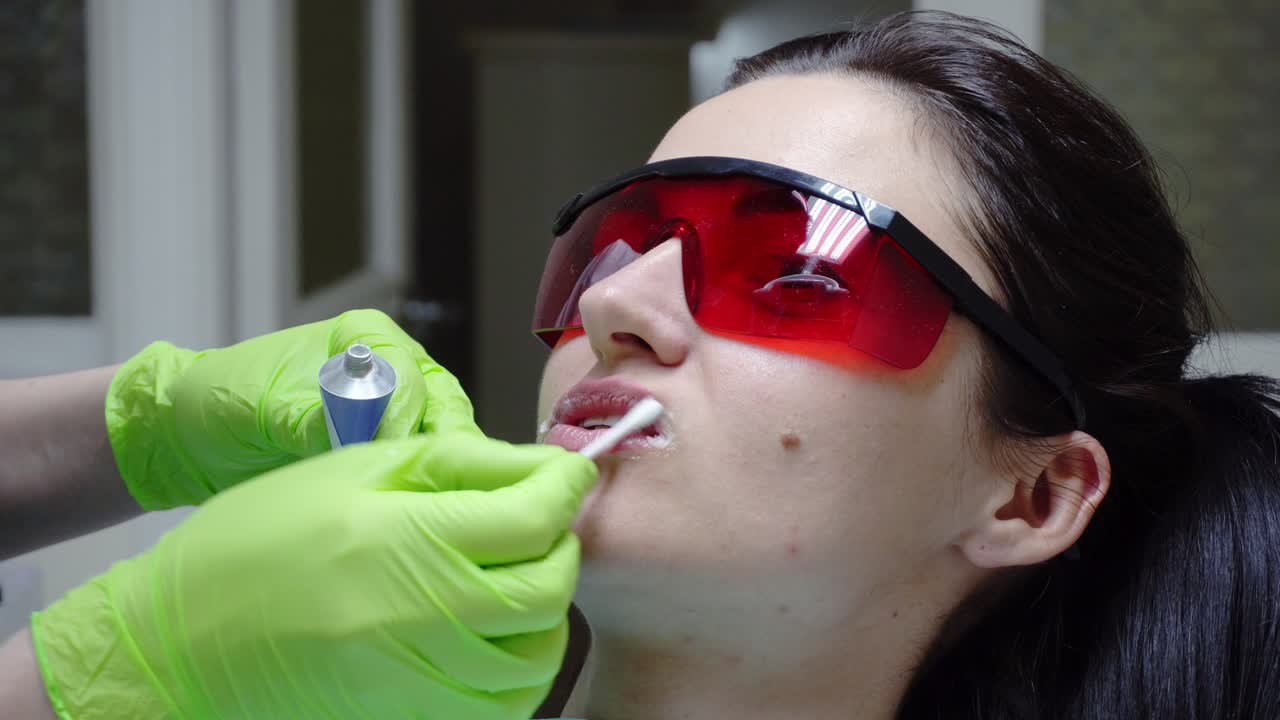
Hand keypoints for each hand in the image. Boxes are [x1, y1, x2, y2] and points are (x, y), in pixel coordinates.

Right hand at [31, 433, 596, 719]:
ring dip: (547, 607)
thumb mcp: (352, 472)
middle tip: (541, 519)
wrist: (179, 645)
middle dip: (562, 546)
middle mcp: (424, 621)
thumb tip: (540, 464)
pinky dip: (519, 663)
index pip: (533, 517)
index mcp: (406, 543)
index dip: (565, 486)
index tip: (568, 471)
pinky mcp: (415, 719)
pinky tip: (495, 628)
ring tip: (518, 571)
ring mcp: (422, 683)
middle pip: (549, 588)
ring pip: (538, 653)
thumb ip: (457, 464)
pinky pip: (504, 702)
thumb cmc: (254, 541)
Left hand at [107, 308, 478, 508]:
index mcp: (368, 338)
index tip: (392, 450)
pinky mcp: (387, 454)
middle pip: (443, 410)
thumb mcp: (258, 407)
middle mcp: (395, 371)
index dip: (408, 416)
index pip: (412, 376)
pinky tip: (411, 517)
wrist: (192, 439)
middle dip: (444, 449)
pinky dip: (420, 493)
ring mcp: (396, 414)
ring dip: (436, 476)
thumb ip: (309, 418)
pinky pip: (422, 471)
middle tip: (434, 489)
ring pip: (443, 445)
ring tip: (422, 509)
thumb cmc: (220, 401)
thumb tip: (354, 435)